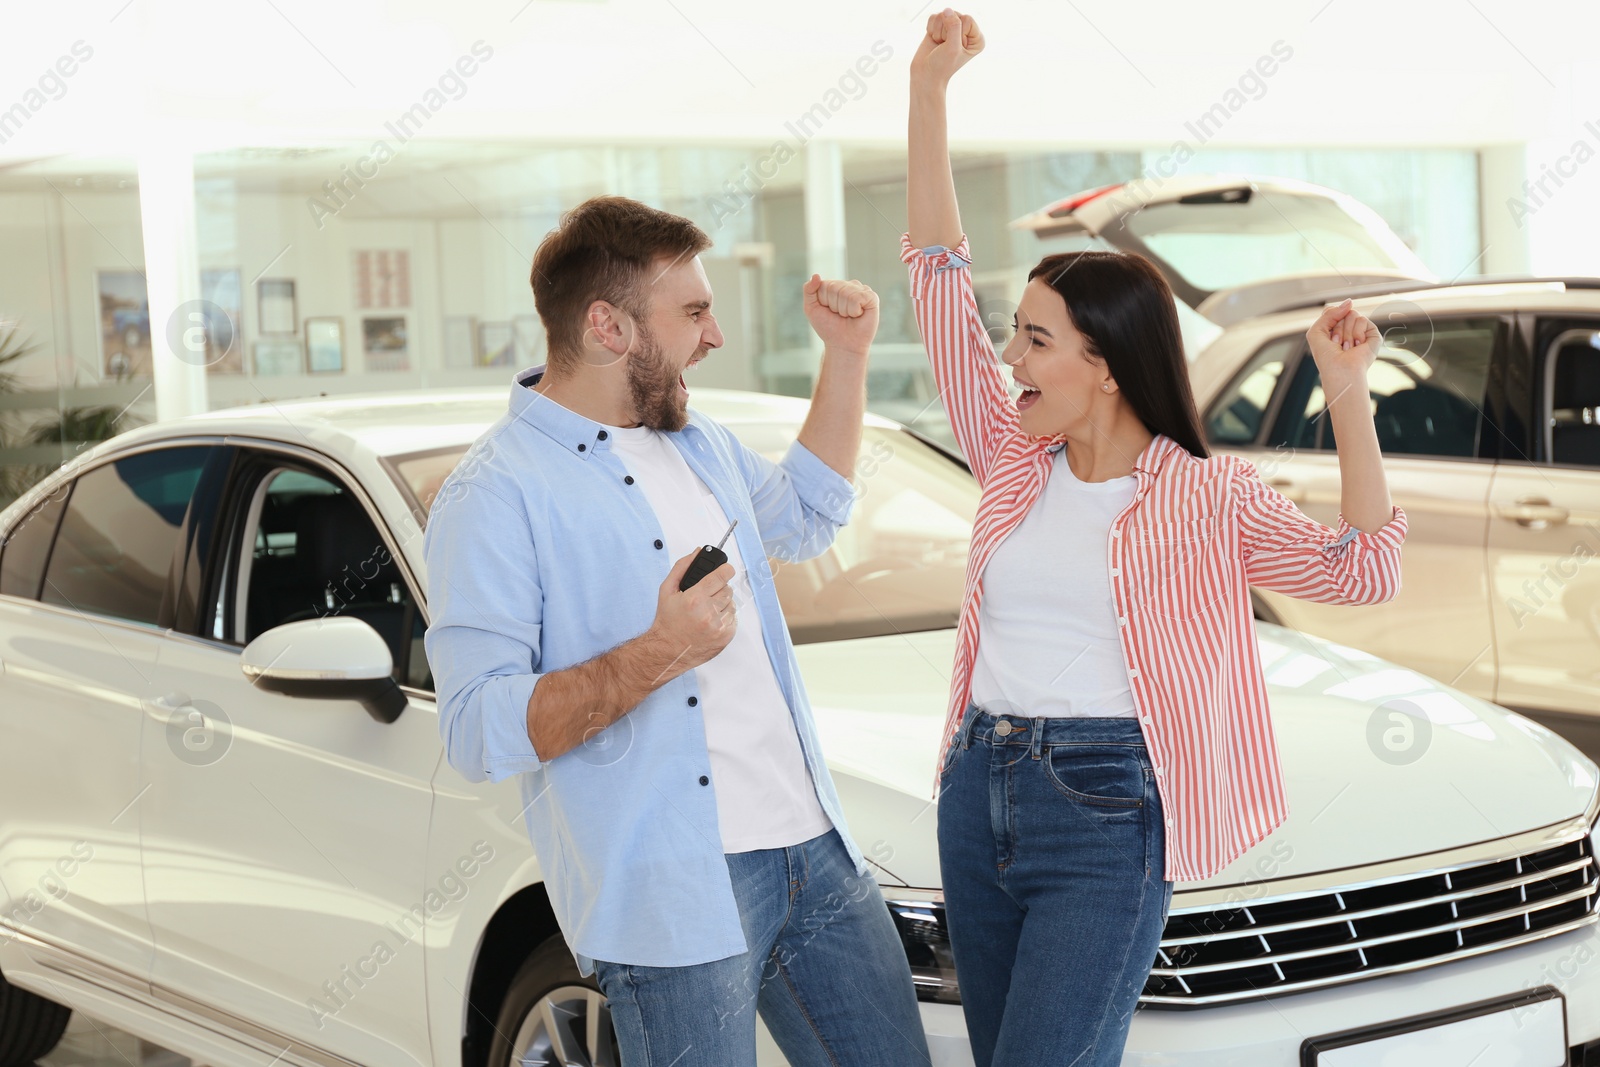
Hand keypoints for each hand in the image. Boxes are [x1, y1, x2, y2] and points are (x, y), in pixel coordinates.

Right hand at [650, 548, 736, 672]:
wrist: (668, 650)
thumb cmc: (667, 621)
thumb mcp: (667, 590)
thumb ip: (682, 567)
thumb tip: (698, 552)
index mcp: (695, 599)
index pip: (722, 575)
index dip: (725, 569)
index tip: (725, 569)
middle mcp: (708, 613)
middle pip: (728, 589)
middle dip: (719, 589)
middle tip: (707, 595)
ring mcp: (719, 626)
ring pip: (732, 603)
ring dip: (722, 604)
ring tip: (706, 610)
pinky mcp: (726, 637)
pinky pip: (734, 618)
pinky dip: (724, 617)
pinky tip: (710, 621)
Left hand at [803, 275, 878, 356]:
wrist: (843, 345)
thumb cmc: (828, 327)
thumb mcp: (811, 308)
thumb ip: (808, 290)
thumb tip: (816, 275)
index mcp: (834, 285)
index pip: (824, 285)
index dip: (823, 301)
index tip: (828, 311)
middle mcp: (848, 285)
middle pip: (834, 287)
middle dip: (834, 306)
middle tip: (840, 315)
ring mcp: (861, 290)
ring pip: (846, 293)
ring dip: (844, 310)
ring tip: (848, 316)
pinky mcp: (872, 298)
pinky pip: (858, 298)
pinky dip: (854, 310)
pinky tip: (858, 315)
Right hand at [911, 8, 983, 87]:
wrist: (926, 74)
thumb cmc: (942, 66)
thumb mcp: (952, 47)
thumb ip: (954, 26)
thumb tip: (947, 10)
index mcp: (977, 38)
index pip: (967, 19)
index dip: (957, 33)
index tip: (954, 48)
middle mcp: (967, 32)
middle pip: (955, 15)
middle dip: (946, 31)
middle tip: (944, 46)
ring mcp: (953, 28)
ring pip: (943, 14)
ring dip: (937, 31)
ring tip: (939, 44)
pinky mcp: (940, 27)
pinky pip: (934, 17)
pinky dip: (930, 29)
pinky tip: (933, 40)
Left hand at [1306, 298, 1378, 393]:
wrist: (1340, 370)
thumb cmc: (1327, 356)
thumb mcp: (1317, 331)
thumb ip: (1329, 313)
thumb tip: (1350, 302)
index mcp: (1335, 329)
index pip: (1332, 311)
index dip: (1328, 321)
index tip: (1328, 338)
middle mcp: (1348, 329)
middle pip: (1342, 311)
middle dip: (1337, 328)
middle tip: (1337, 344)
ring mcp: (1361, 331)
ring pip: (1352, 314)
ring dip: (1346, 332)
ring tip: (1346, 347)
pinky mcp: (1373, 334)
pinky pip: (1362, 319)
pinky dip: (1356, 333)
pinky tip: (1357, 346)